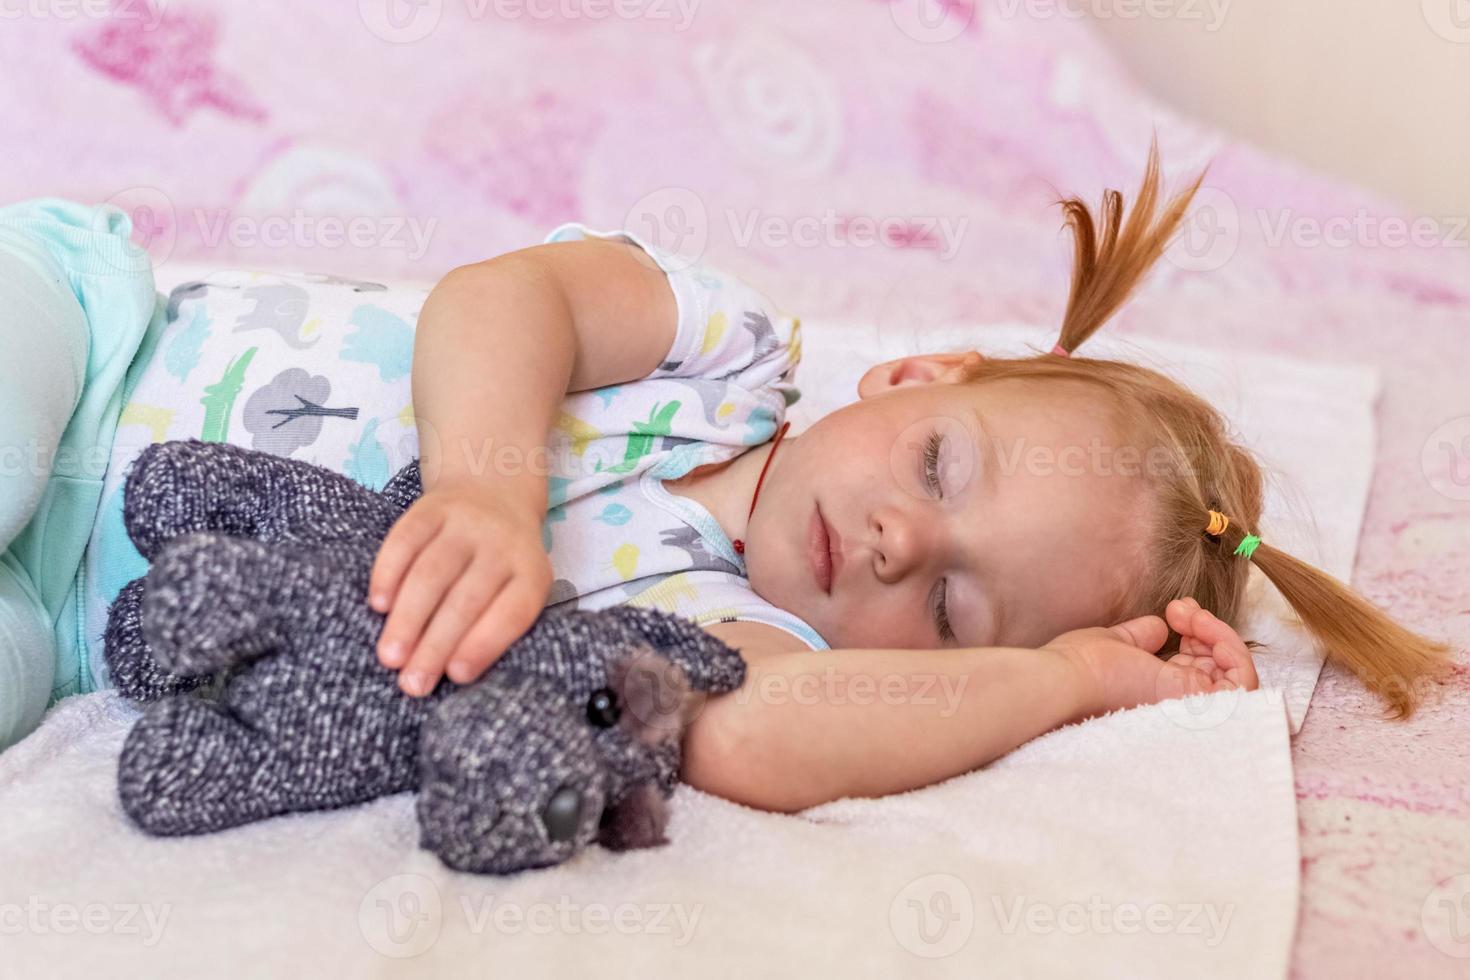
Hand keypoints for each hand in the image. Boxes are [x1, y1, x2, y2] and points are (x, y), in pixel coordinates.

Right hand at [369, 483, 552, 695]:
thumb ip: (495, 622)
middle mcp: (502, 544)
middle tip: (412, 684)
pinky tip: (378, 604)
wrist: (494, 490)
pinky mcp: (431, 507)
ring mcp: (465, 522)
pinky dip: (389, 573)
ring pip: (432, 572)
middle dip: (436, 645)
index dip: (484, 644)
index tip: (455, 676)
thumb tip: (451, 674)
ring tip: (390, 656)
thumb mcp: (518, 586)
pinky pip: (405, 540)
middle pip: (467, 599)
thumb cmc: (503, 563)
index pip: (513, 612)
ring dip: (409, 618)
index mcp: (531, 573)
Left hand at [1045, 597, 1258, 716]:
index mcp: (1159, 690)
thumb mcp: (1118, 642)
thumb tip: (1161, 626)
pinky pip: (1243, 682)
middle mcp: (1179, 703)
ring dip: (1224, 636)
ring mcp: (1191, 708)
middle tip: (1182, 609)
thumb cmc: (1082, 665)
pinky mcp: (1200, 706)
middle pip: (1222, 670)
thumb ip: (1142, 636)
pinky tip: (1207, 629)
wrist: (1069, 680)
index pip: (1199, 665)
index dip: (1198, 633)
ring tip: (1194, 616)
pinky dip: (1235, 650)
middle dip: (1211, 629)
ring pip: (1238, 676)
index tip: (1177, 609)